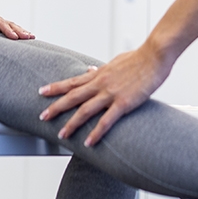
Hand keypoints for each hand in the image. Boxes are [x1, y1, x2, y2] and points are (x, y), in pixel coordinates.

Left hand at [0, 8, 34, 39]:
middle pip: (11, 24)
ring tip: (32, 37)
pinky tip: (26, 37)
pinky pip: (12, 29)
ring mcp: (0, 22)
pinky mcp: (1, 27)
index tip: (15, 37)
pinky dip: (19, 32)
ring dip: (22, 31)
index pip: (1, 24)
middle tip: (29, 37)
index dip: (8, 30)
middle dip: (20, 31)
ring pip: (13, 26)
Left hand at [38, 44, 171, 145]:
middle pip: (73, 96)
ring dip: (71, 123)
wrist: (155, 55)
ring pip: (85, 110)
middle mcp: (101, 83)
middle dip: (56, 107)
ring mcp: (111, 93)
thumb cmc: (139, 58)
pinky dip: (96, 133)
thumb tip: (90, 71)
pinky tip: (89, 143)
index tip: (42, 92)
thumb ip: (102, 69)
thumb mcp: (115, 62)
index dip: (56, 87)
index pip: (72, 81)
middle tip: (42, 116)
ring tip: (61, 134)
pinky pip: (106, 121)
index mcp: (99, 74)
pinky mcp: (124, 103)